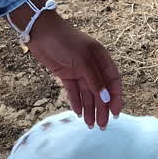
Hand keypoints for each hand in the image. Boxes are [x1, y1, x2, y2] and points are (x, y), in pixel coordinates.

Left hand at [19, 9, 123, 128]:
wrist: (41, 32)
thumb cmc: (65, 42)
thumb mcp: (83, 60)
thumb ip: (95, 80)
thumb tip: (106, 99)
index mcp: (102, 59)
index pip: (113, 81)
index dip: (116, 98)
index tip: (115, 114)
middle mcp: (92, 66)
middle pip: (100, 91)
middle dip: (102, 109)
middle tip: (101, 126)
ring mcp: (79, 71)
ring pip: (87, 94)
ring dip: (89, 109)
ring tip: (90, 125)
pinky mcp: (66, 75)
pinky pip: (74, 92)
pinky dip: (76, 102)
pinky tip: (78, 114)